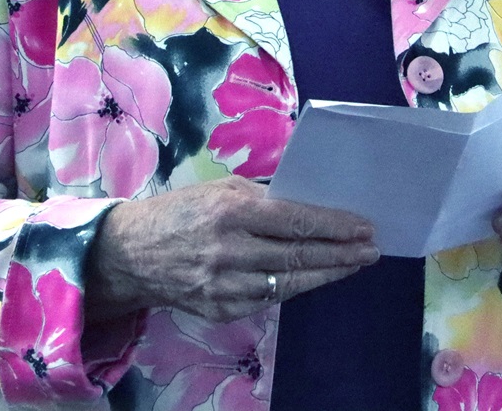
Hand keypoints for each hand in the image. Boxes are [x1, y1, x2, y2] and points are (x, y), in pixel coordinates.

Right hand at [87, 176, 379, 322]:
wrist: (130, 254)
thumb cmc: (181, 211)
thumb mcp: (219, 189)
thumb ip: (262, 198)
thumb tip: (307, 205)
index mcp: (231, 211)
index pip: (296, 221)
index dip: (334, 226)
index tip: (363, 226)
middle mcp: (230, 251)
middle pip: (298, 256)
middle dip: (341, 253)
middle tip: (371, 249)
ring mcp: (225, 286)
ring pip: (289, 283)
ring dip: (327, 274)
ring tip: (354, 264)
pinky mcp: (220, 310)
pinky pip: (268, 300)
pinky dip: (294, 288)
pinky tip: (314, 278)